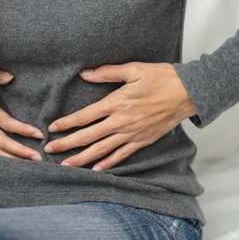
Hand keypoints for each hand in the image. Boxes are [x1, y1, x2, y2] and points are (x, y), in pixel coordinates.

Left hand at [44, 62, 196, 170]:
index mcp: (116, 103)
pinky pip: (122, 156)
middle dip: (67, 145)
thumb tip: (84, 73)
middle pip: (88, 137)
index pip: (85, 117)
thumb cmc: (162, 78)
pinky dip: (108, 164)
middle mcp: (121, 122)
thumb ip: (107, 72)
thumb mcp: (134, 69)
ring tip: (66, 166)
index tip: (52, 129)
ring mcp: (132, 134)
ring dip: (82, 159)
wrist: (189, 93)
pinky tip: (96, 170)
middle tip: (49, 151)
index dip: (66, 124)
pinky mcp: (142, 141)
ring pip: (102, 150)